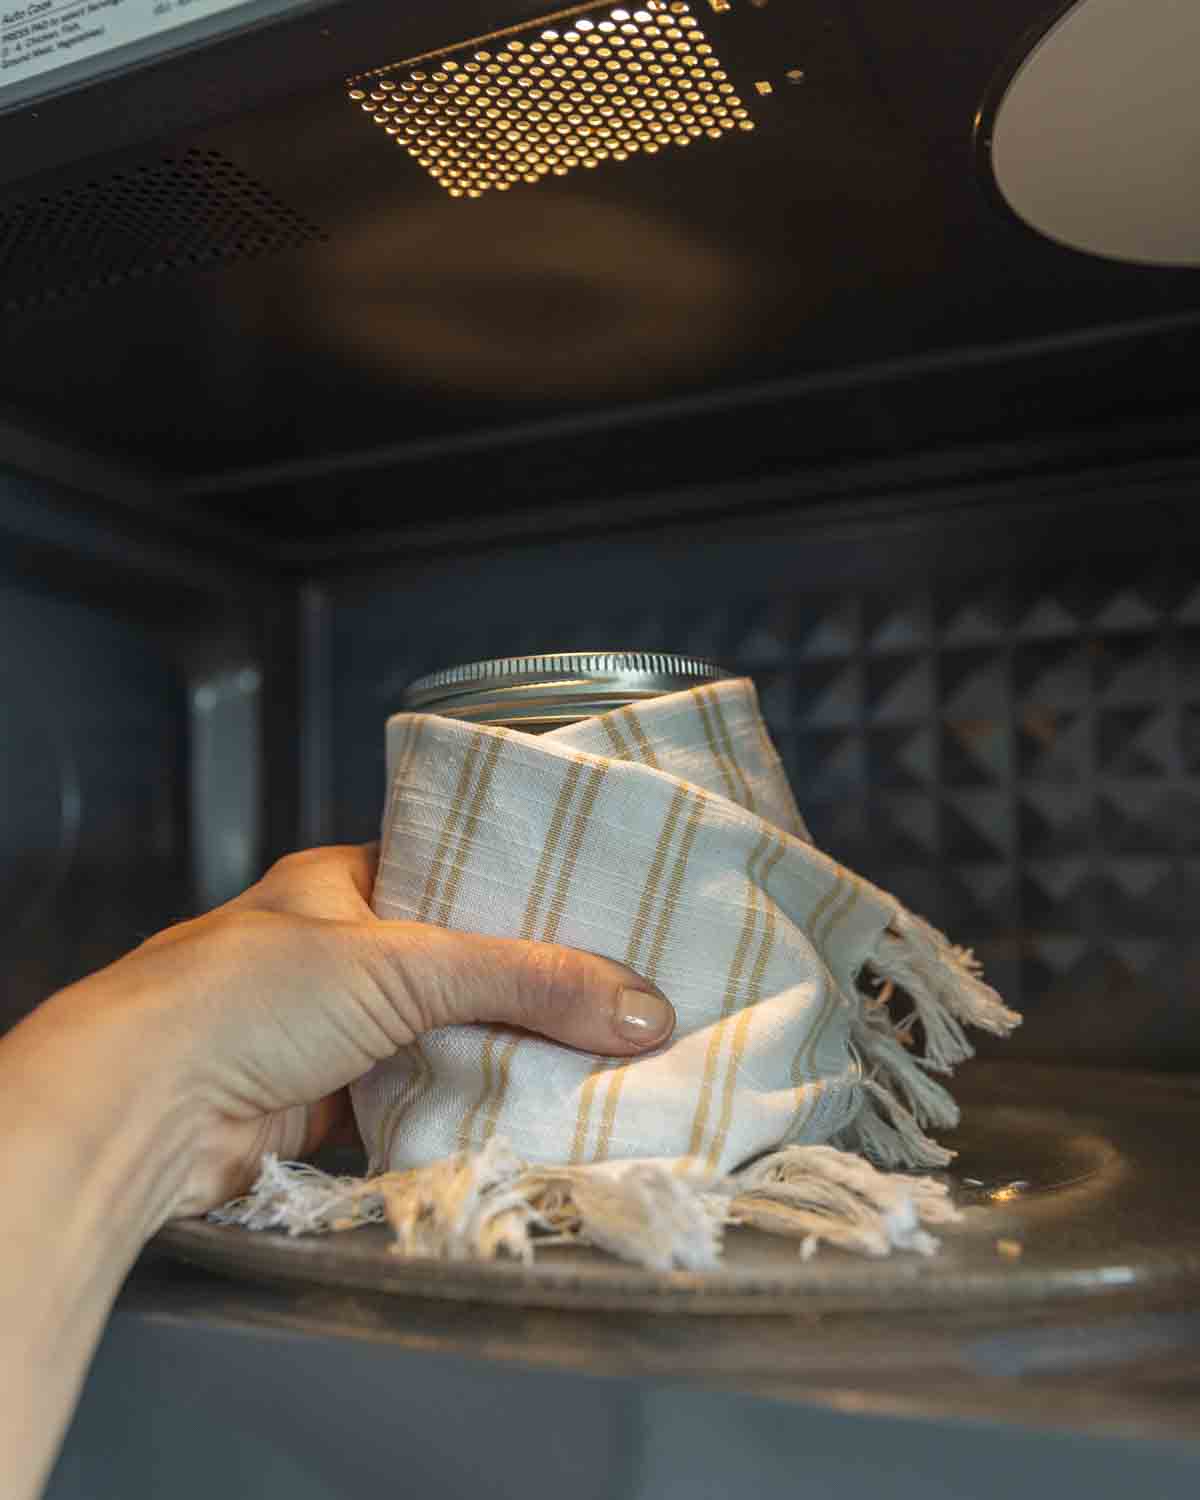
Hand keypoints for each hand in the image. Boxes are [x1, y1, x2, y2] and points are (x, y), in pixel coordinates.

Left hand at [11, 843, 675, 1227]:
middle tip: (618, 995)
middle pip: (460, 967)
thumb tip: (643, 1008)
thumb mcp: (405, 964)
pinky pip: (423, 1100)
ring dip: (506, 1054)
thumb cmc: (245, 998)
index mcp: (343, 884)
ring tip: (602, 1055)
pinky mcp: (333, 1105)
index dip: (527, 893)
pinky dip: (469, 1109)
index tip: (604, 913)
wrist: (145, 1113)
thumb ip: (528, 980)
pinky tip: (535, 1111)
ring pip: (445, 1038)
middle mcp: (339, 953)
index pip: (455, 874)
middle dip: (529, 987)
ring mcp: (335, 1032)